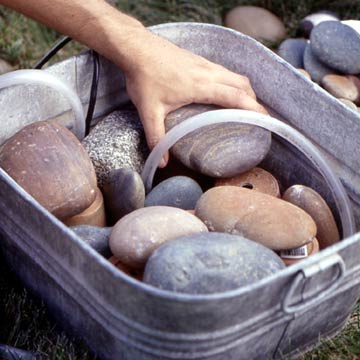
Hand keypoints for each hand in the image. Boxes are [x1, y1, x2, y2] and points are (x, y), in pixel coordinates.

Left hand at [123, 29, 266, 165]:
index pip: (236, 96)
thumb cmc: (144, 77)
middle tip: (258, 116)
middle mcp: (208, 72)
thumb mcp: (148, 111)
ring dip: (245, 90)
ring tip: (246, 106)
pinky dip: (233, 82)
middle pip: (242, 84)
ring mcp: (204, 64)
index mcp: (201, 86)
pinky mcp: (199, 60)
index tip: (265, 118)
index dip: (253, 108)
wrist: (136, 48)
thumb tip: (161, 162)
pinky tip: (224, 91)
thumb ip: (156, 137)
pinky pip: (224, 70)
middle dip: (254, 100)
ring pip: (234, 75)